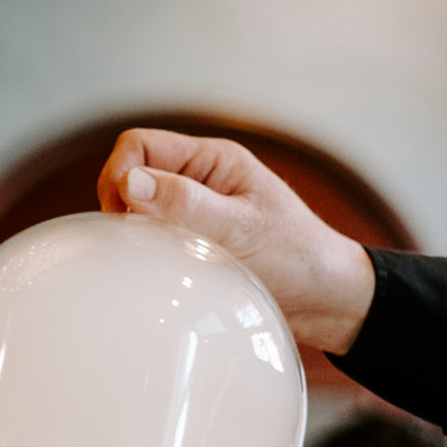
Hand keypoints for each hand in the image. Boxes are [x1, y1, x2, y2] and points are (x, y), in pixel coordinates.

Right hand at [96, 128, 377, 351]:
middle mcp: (200, 181)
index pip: (139, 146)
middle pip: (131, 176)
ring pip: (138, 210)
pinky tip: (160, 273)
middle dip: (122, 207)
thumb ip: (185, 204)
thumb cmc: (299, 258)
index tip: (126, 218)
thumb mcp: (241, 229)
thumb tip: (129, 181)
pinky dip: (146, 253)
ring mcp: (195, 213)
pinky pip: (153, 239)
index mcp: (213, 161)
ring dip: (134, 233)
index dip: (119, 176)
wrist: (326, 300)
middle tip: (138, 244)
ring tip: (152, 260)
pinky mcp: (193, 244)